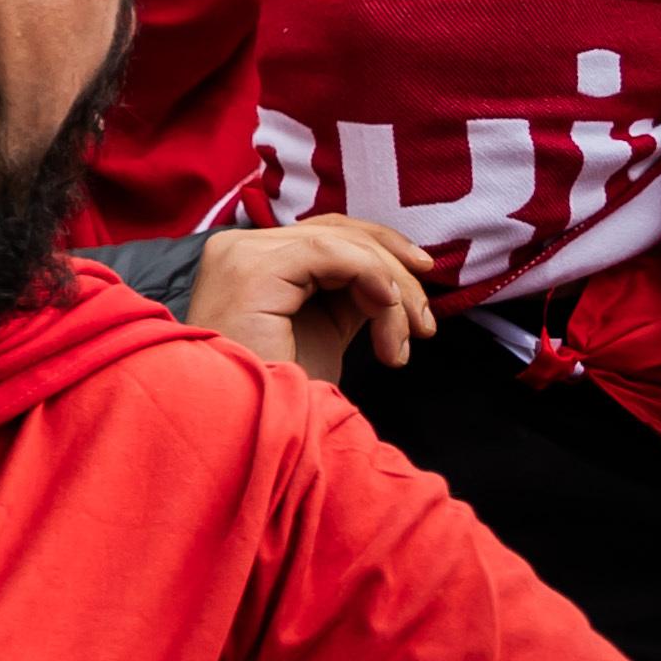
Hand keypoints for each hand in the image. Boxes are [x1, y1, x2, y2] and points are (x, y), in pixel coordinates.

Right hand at [189, 217, 434, 383]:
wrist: (249, 429)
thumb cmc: (279, 390)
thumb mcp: (323, 328)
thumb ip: (348, 291)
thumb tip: (395, 271)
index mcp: (248, 260)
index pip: (323, 232)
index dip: (380, 247)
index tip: (424, 276)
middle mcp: (236, 248)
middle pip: (337, 233)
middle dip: (396, 273)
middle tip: (423, 325)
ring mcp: (240, 255)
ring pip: (341, 244)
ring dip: (391, 288)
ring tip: (402, 340)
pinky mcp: (253, 269)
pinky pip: (331, 254)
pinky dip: (372, 277)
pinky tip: (386, 311)